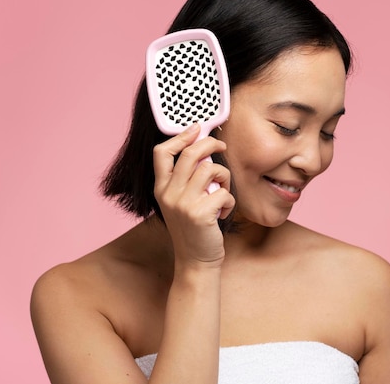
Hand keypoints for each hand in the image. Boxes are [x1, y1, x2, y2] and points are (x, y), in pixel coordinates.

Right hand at [153, 123, 234, 266]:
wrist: (196, 261)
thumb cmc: (193, 229)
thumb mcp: (180, 202)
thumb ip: (185, 179)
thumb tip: (203, 149)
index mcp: (161, 188)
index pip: (162, 152)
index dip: (180, 136)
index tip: (196, 129)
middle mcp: (168, 194)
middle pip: (191, 153)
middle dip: (211, 143)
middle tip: (221, 145)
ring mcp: (183, 204)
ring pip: (211, 169)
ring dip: (224, 178)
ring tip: (223, 192)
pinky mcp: (200, 214)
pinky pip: (224, 193)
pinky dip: (229, 201)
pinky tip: (222, 213)